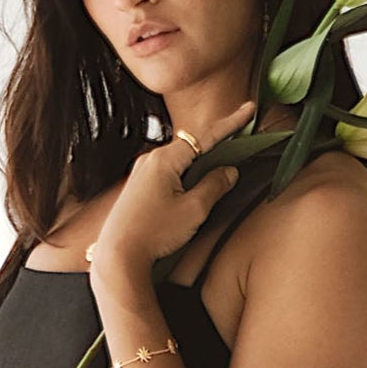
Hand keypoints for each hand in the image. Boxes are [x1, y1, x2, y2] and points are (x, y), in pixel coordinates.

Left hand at [87, 100, 255, 279]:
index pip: (206, 135)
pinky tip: (192, 190)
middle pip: (192, 146)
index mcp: (165, 159)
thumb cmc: (152, 233)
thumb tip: (228, 171)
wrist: (118, 256)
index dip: (231, 124)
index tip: (248, 111)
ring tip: (218, 174)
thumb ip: (215, 186)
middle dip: (216, 146)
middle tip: (239, 144)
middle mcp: (150, 160)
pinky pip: (168, 172)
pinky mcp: (138, 186)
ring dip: (200, 165)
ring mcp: (141, 172)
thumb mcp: (194, 210)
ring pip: (179, 160)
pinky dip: (185, 175)